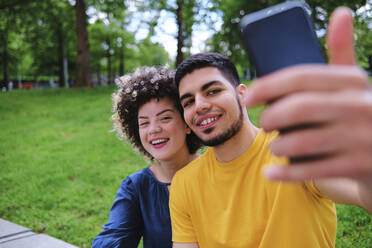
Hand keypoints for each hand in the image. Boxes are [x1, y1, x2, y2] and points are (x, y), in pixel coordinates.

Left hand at [246, 7, 371, 181]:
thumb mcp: (354, 85)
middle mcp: (360, 106)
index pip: (300, 77)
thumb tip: (341, 12)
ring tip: (276, 146)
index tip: (250, 95)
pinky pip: (309, 171)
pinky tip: (270, 173)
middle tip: (264, 124)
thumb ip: (341, 54)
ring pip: (299, 142)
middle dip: (270, 118)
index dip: (268, 86)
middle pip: (296, 108)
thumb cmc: (360, 114)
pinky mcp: (358, 166)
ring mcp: (361, 138)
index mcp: (354, 82)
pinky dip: (284, 173)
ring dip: (278, 146)